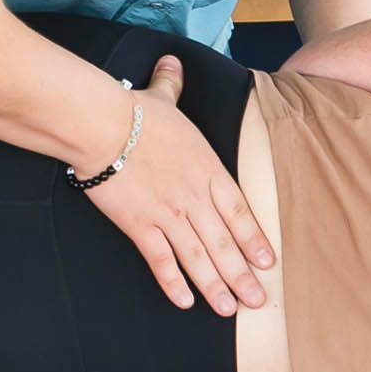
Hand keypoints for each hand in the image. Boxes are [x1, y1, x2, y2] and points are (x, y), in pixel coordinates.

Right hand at [78, 54, 276, 315]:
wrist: (102, 128)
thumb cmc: (135, 112)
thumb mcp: (162, 98)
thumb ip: (173, 85)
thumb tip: (172, 62)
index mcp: (207, 170)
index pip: (240, 212)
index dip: (255, 240)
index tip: (268, 263)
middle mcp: (194, 198)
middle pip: (225, 244)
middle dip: (242, 276)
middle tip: (257, 301)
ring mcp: (168, 215)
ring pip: (199, 258)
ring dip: (215, 286)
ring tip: (228, 309)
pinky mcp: (140, 227)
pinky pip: (161, 261)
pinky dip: (173, 283)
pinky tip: (184, 302)